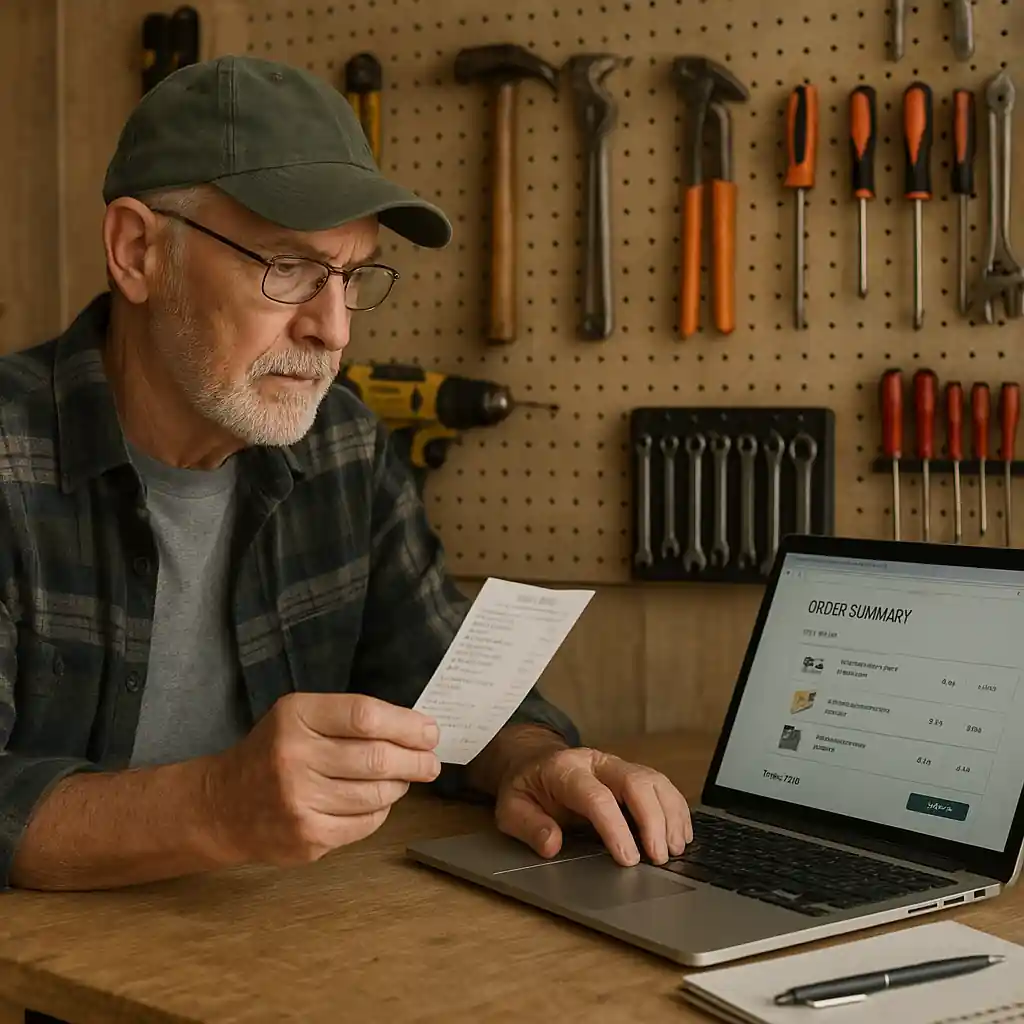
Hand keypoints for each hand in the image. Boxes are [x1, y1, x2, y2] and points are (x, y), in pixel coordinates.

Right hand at [202, 692, 440, 866]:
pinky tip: (377, 801)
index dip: (406, 725)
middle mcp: (294, 758)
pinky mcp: (307, 838)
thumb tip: (415, 731)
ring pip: (377, 794)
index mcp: (295, 717)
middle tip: (430, 762)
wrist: (222, 806)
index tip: (429, 731)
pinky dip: (380, 811)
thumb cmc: (273, 752)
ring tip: (402, 779)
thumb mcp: (300, 717)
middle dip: (415, 760)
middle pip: (377, 758)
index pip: (365, 716)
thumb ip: (349, 717)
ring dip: (399, 786)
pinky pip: (365, 824)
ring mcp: (299, 802)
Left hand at [493, 747, 692, 866]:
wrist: (532, 762)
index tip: (629, 859)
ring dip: (669, 815)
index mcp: (565, 769)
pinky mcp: (631, 772)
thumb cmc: (525, 789)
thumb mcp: (510, 809)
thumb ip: (529, 827)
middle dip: (653, 820)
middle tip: (660, 857)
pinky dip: (675, 809)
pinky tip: (681, 834)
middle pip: (635, 782)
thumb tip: (552, 844)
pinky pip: (661, 785)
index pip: (597, 796)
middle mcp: (596, 762)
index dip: (615, 828)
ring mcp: (616, 764)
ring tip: (675, 849)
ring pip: (654, 780)